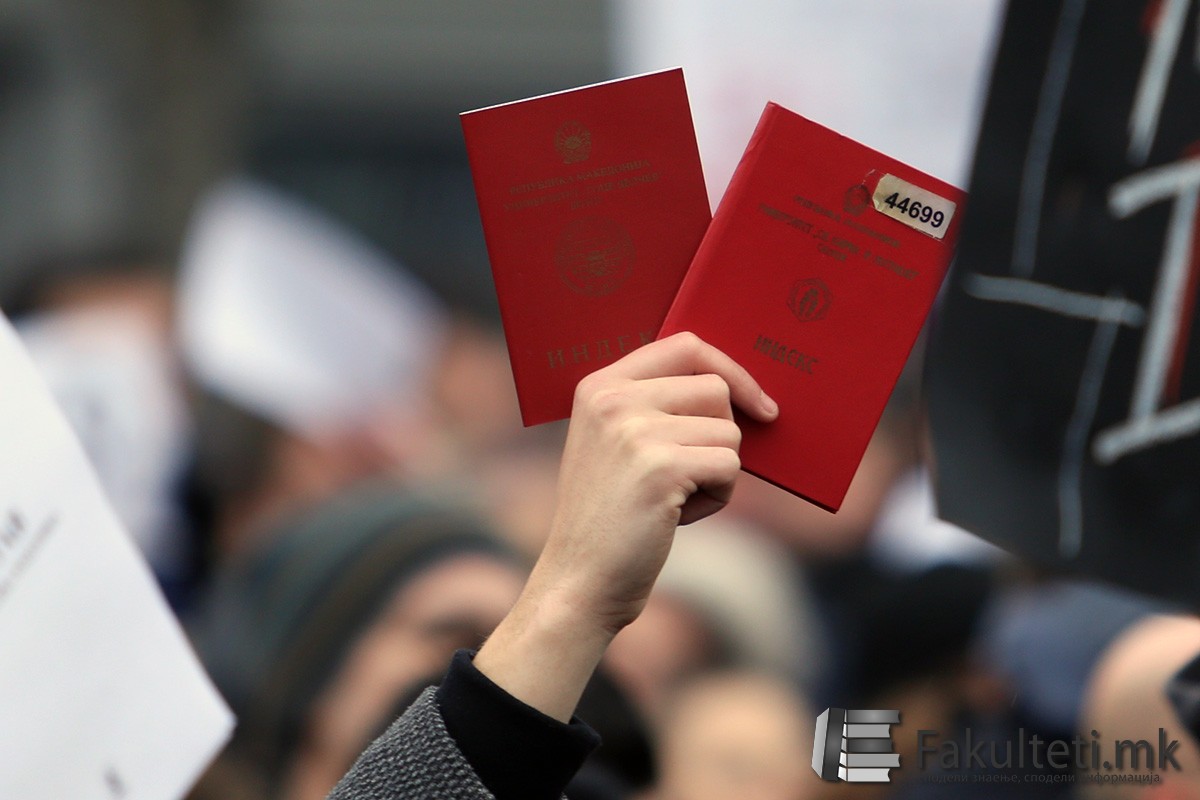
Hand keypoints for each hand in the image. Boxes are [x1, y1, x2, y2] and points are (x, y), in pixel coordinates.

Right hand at [474, 332, 776, 720]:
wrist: (580, 580)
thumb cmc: (612, 516)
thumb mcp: (617, 444)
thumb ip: (658, 406)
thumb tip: (742, 388)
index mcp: (600, 385)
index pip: (686, 346)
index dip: (731, 369)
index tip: (759, 403)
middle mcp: (613, 399)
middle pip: (715, 388)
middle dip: (721, 434)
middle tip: (691, 473)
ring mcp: (634, 430)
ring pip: (728, 430)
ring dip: (718, 471)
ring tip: (675, 499)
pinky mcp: (661, 467)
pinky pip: (729, 465)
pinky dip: (717, 498)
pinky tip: (677, 517)